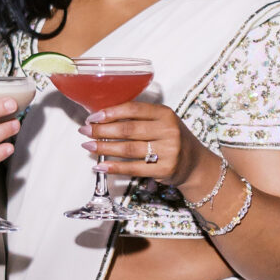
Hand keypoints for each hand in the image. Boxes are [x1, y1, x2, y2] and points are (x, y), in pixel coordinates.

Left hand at [86, 100, 218, 198]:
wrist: (194, 164)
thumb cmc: (171, 139)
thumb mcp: (162, 122)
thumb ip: (139, 118)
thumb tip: (103, 117)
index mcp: (165, 114)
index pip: (133, 109)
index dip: (110, 113)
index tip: (92, 117)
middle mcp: (168, 131)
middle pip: (128, 130)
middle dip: (102, 130)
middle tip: (85, 131)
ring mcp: (168, 151)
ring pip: (129, 149)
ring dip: (104, 148)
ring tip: (88, 146)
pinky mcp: (164, 170)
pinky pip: (133, 168)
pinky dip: (114, 167)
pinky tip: (100, 165)